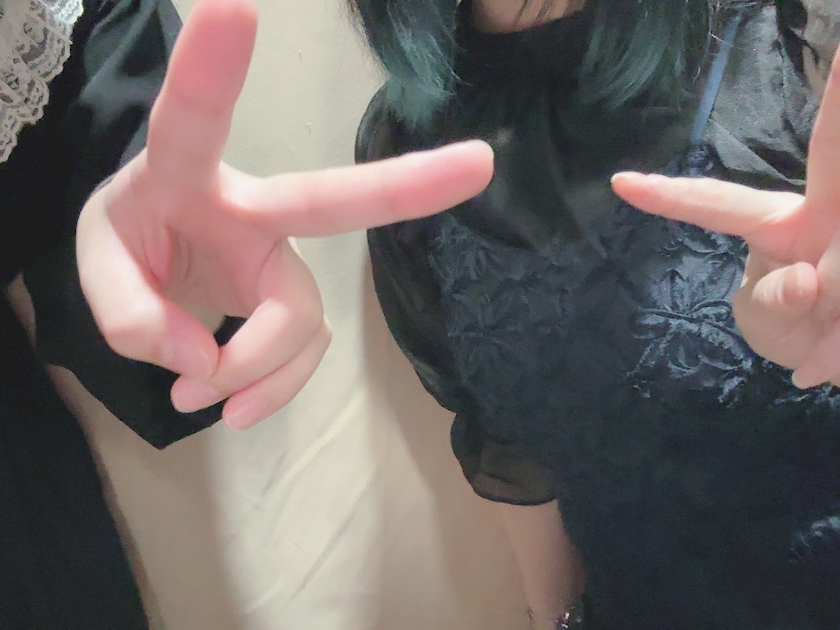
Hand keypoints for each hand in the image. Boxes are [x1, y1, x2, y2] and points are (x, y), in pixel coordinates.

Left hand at [76, 0, 493, 428]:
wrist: (158, 263)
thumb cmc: (132, 238)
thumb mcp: (98, 266)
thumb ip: (127, 314)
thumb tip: (202, 364)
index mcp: (184, 175)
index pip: (192, 121)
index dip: (212, 71)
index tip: (234, 4)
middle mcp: (252, 208)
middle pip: (328, 201)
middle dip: (401, 183)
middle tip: (480, 163)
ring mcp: (282, 258)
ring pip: (301, 320)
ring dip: (253, 373)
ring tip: (199, 403)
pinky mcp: (296, 305)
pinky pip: (306, 353)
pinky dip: (270, 390)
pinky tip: (237, 409)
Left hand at [611, 42, 839, 389]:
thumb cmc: (795, 326)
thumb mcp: (766, 322)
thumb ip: (771, 304)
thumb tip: (807, 280)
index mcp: (774, 222)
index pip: (716, 205)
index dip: (672, 196)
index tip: (618, 183)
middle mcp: (825, 210)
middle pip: (831, 152)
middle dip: (838, 105)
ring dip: (833, 316)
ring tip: (824, 349)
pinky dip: (839, 346)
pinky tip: (830, 361)